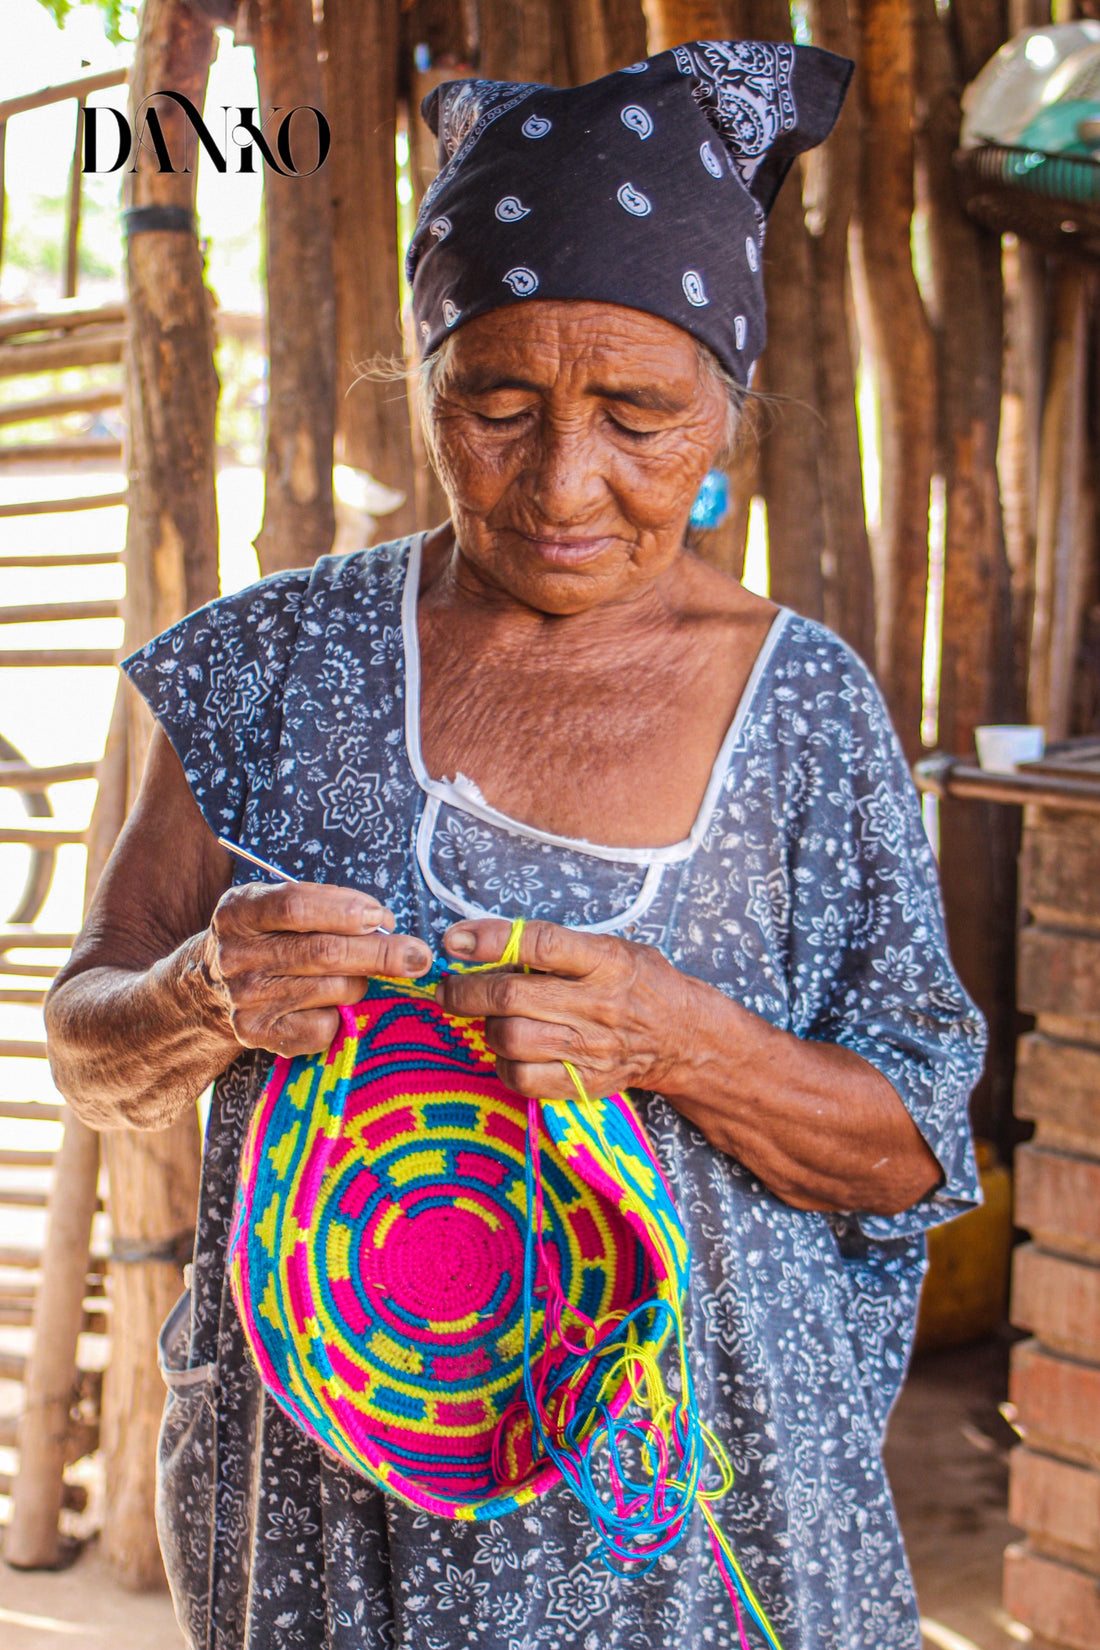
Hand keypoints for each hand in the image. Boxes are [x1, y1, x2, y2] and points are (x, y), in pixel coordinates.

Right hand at [201, 881, 432, 1057]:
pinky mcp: (258, 1035)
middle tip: (418, 955)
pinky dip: (340, 1015)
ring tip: (356, 974)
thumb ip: (327, 906)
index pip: (296, 906)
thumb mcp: (278, 906)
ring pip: (334, 989)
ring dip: (362, 981)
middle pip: (323, 953)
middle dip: (381, 953)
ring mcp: (246, 999)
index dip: (345, 910)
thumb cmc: (268, 937)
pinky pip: (325, 1027)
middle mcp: (236, 956)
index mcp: (239, 912)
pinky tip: (328, 1003)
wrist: (211, 989)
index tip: (381, 917)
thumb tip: (385, 925)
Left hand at [433, 918, 688, 1099]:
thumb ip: (556, 946)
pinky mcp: (584, 1082)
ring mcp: (591, 1047)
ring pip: (510, 1038)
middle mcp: (598, 1004)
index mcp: (606, 961)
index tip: (455, 940)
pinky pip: (522, 1078)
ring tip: (489, 1017)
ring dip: (485, 1026)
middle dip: (465, 991)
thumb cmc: (636, 982)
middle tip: (448, 987)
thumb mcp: (609, 948)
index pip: (541, 944)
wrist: (683, 1038)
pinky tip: (509, 1050)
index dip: (491, 940)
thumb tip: (482, 942)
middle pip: (512, 997)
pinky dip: (502, 1063)